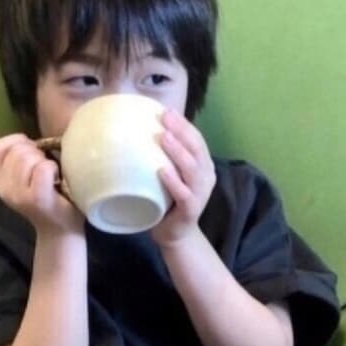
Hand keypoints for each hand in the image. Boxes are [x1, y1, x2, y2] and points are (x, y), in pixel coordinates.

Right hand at [0, 133, 84, 237]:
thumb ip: (20, 159)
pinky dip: (53, 168)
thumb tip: (28, 140)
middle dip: (35, 152)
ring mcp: (18, 195)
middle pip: (16, 151)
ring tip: (51, 175)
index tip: (32, 152)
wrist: (60, 230)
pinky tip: (57, 179)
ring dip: (44, 160)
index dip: (17, 142)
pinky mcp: (36, 198)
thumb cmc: (49, 198)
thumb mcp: (26, 177)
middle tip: (46, 167)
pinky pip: (43, 168)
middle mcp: (4, 189)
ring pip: (28, 157)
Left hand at [150, 109, 215, 248]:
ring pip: (192, 169)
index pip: (197, 139)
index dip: (184, 124)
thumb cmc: (168, 200)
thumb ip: (162, 155)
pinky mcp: (191, 210)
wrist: (175, 234)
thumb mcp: (168, 173)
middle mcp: (205, 177)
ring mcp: (200, 194)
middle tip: (164, 117)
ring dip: (178, 151)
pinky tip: (162, 170)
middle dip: (181, 131)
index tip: (167, 110)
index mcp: (202, 165)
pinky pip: (184, 194)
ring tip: (164, 137)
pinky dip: (174, 181)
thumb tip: (140, 129)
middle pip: (196, 149)